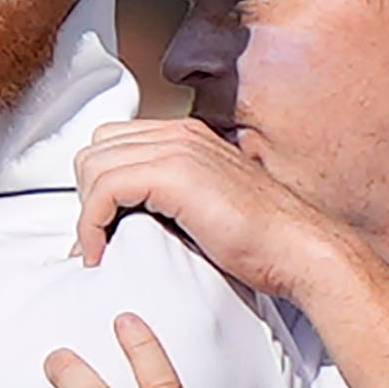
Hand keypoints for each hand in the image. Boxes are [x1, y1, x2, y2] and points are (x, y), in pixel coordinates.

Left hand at [74, 118, 355, 294]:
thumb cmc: (261, 244)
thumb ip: (168, 202)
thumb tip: (121, 224)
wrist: (300, 252)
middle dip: (88, 196)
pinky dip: (92, 224)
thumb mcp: (203, 212)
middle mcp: (181, 134)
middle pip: (96, 148)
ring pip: (93, 165)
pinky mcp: (175, 174)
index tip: (100, 230)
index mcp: (189, 138)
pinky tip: (102, 253)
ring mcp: (179, 149)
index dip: (99, 187)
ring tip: (101, 248)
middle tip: (100, 238)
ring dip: (88, 211)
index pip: (115, 143)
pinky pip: (105, 189)